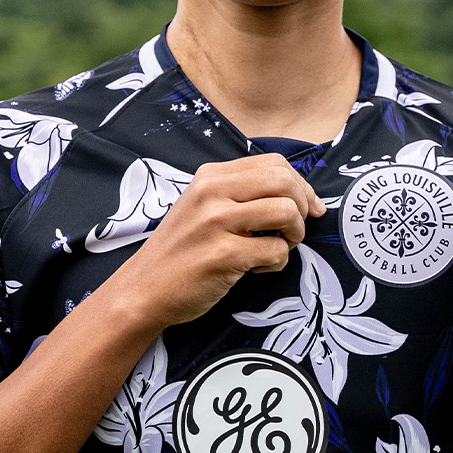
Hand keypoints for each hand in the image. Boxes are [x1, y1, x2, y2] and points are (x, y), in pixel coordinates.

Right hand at [116, 154, 325, 327]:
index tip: (308, 207)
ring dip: (294, 235)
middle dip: (302, 207)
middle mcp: (212, 192)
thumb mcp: (204, 206)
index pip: (275, 163)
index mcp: (211, 176)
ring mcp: (216, 222)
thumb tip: (301, 194)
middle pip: (285, 182)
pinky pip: (276, 251)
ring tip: (278, 248)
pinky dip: (276, 263)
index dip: (301, 185)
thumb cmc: (183, 250)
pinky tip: (256, 268)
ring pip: (286, 212)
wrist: (143, 289)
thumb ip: (242, 193)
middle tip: (294, 230)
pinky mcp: (222, 254)